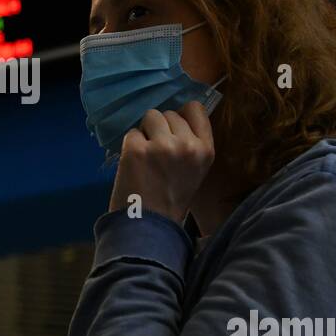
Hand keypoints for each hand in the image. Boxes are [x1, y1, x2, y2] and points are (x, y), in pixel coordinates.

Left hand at [109, 102, 214, 223]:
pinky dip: (130, 146)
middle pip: (169, 113)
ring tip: (147, 158)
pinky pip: (132, 133)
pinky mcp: (137, 149)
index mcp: (205, 150)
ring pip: (150, 117)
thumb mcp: (194, 170)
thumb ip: (190, 144)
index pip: (195, 108)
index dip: (181, 115)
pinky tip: (134, 166)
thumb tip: (175, 115)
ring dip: (145, 133)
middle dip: (161, 129)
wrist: (149, 227)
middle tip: (158, 155)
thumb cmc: (171, 201)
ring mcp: (162, 146)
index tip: (173, 129)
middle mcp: (187, 145)